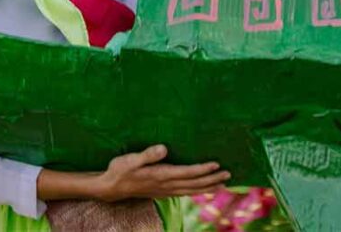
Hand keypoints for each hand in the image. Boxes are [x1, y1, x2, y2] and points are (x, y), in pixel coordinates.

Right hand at [92, 145, 228, 201]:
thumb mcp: (130, 160)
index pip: (187, 173)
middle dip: (212, 179)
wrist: (111, 188)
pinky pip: (185, 193)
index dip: (203, 169)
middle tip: (228, 174)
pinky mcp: (163, 192)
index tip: (216, 164)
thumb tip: (164, 148)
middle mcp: (166, 185)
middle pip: (194, 184)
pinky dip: (197, 191)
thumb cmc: (120, 170)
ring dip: (208, 186)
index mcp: (161, 175)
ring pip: (192, 190)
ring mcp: (165, 190)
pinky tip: (203, 189)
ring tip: (223, 183)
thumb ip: (147, 155)